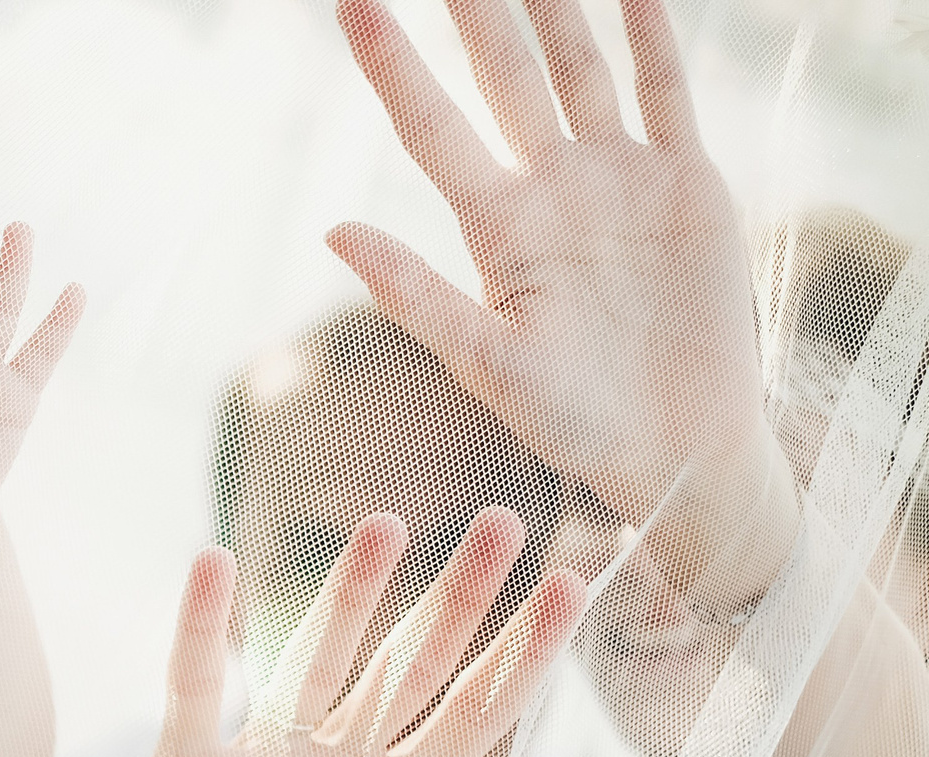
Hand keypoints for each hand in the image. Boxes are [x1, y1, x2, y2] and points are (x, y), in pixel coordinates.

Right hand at [83, 509, 636, 756]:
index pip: (477, 714)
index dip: (524, 654)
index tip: (572, 585)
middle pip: (410, 666)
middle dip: (459, 600)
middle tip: (507, 525)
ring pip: (316, 660)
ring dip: (349, 594)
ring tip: (389, 526)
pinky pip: (197, 688)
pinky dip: (200, 627)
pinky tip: (212, 563)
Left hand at [328, 0, 796, 602]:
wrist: (677, 449)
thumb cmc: (574, 424)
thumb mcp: (490, 365)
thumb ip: (416, 294)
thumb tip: (332, 231)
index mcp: (496, 231)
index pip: (431, 128)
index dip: (394, 66)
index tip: (352, 4)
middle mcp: (551, 191)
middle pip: (503, 79)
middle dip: (475, 13)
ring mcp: (618, 180)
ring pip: (579, 69)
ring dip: (555, 7)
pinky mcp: (686, 184)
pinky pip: (664, 90)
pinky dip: (650, 35)